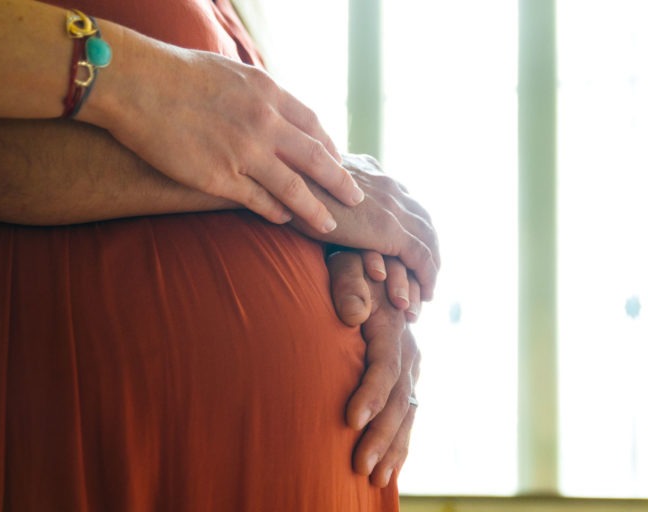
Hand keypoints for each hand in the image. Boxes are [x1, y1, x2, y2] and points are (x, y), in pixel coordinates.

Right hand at [89, 39, 363, 233]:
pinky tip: (284, 219)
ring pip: (294, 188)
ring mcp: (244, 153)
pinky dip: (276, 212)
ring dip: (315, 209)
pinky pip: (258, 201)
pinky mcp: (219, 178)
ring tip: (329, 224)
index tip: (336, 161)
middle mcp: (264, 123)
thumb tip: (271, 107)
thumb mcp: (230, 71)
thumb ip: (257, 93)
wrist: (137, 85)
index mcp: (268, 93)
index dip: (329, 147)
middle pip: (315, 159)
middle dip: (339, 182)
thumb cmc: (176, 73)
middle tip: (354, 198)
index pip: (312, 125)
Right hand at [292, 153, 438, 299]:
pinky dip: (427, 276)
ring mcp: (390, 204)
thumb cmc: (282, 183)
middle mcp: (386, 184)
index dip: (409, 224)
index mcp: (369, 170)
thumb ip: (319, 192)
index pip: (401, 199)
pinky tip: (425, 295)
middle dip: (427, 245)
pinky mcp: (388, 228)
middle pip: (421, 217)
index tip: (408, 246)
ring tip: (427, 288)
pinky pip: (420, 256)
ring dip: (431, 264)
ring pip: (427, 238)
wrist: (286, 180)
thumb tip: (311, 200)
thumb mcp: (307, 183)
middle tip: (426, 271)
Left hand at [328, 251, 420, 486]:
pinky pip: (408, 413)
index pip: (385, 366)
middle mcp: (408, 348)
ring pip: (407, 412)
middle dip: (381, 435)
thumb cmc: (349, 265)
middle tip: (358, 466)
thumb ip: (348, 285)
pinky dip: (400, 442)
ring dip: (393, 447)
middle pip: (400, 399)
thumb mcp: (346, 264)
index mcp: (392, 325)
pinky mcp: (407, 376)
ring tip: (374, 478)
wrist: (371, 265)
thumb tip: (352, 314)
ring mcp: (411, 364)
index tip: (351, 421)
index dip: (371, 394)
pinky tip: (388, 468)